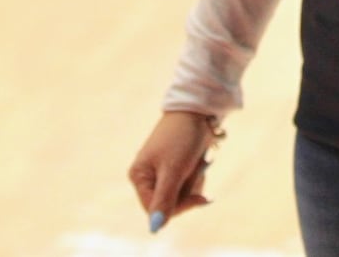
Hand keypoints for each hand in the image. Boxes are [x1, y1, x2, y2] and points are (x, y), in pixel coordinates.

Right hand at [128, 111, 218, 232]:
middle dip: (187, 190)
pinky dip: (197, 176)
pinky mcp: (176, 167)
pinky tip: (200, 161)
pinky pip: (188, 185)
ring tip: (197, 161)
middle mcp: (147, 176)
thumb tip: (155, 228)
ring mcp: (161, 172)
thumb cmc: (183, 137)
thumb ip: (164, 199)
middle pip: (169, 204)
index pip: (155, 210)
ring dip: (194, 182)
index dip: (178, 207)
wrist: (199, 110)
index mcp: (139, 176)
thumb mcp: (174, 170)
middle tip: (195, 169)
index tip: (198, 198)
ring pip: (181, 195)